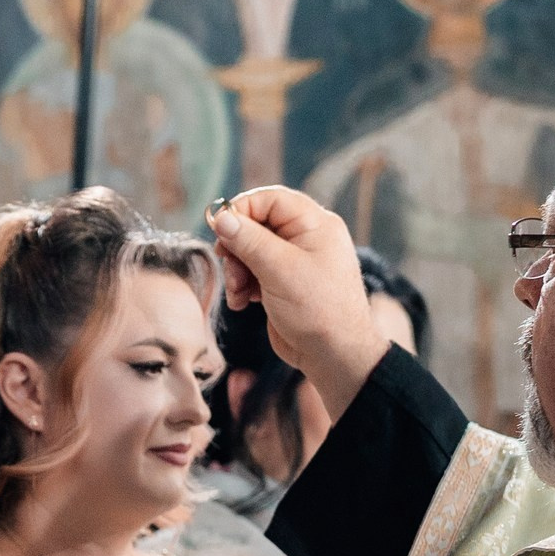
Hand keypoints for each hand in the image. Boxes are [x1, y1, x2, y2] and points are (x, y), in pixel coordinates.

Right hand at [207, 187, 390, 422]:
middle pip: (257, 225)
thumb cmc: (318, 310)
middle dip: (237, 247)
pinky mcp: (284, 284)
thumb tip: (221, 216)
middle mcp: (306, 238)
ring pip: (251, 251)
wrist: (335, 355)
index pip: (270, 199)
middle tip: (229, 265)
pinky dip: (243, 285)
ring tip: (238, 291)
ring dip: (237, 270)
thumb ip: (249, 240)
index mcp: (315, 224)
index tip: (219, 229)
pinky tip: (243, 302)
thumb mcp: (279, 269)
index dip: (241, 210)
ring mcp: (295, 262)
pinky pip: (255, 272)